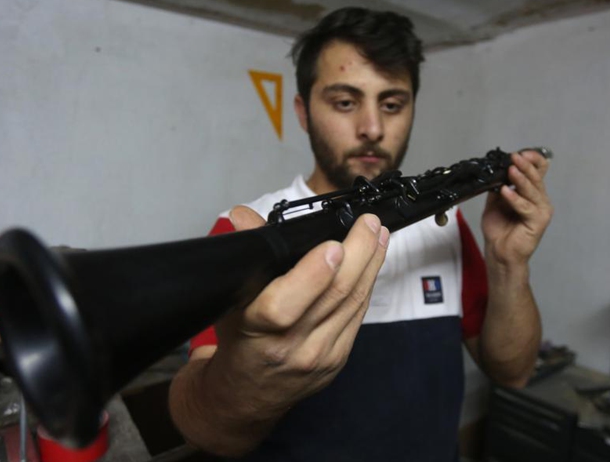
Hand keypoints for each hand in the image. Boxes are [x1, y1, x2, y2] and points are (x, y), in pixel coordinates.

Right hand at [209, 205, 388, 418]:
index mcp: (256, 331)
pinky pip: (357, 316)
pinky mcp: (338, 359)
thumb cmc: (239, 342)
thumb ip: (245, 257)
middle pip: (333, 296)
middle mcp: (290, 347)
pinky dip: (367, 285)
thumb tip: (243, 216)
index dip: (313, 274)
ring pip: (353, 304)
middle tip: (369, 223)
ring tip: (378, 235)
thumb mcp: (231, 300)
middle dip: (358, 254)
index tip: (333, 244)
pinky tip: (372, 264)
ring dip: (371, 265)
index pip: (285, 306)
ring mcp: (319, 356)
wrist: (247, 394)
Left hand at [481, 150, 552, 266]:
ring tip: (511, 169)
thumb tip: (497, 170)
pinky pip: (526, 207)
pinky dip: (515, 198)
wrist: (499, 252)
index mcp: (532, 193)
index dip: (532, 160)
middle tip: (514, 157)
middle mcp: (540, 200)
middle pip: (536, 178)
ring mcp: (541, 210)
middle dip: (525, 165)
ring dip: (521, 179)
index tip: (520, 153)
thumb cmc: (499, 229)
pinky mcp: (538, 221)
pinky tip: (505, 191)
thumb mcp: (495, 202)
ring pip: (532, 190)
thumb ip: (499, 186)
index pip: (539, 171)